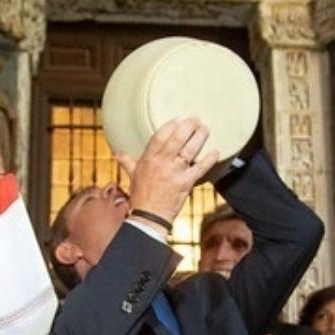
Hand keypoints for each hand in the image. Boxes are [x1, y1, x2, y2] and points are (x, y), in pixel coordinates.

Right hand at [116, 118, 222, 235]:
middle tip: (196, 119)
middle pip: (177, 139)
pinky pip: (200, 168)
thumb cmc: (140, 196)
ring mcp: (175, 172)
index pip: (160, 136)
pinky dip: (209, 159)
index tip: (178, 119)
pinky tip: (216, 151)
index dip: (170, 126)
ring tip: (205, 128)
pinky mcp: (186, 183)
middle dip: (188, 126)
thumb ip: (127, 162)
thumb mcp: (133, 176)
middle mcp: (162, 163)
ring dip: (199, 137)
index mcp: (148, 159)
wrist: (149, 216)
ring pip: (190, 150)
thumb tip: (118, 154)